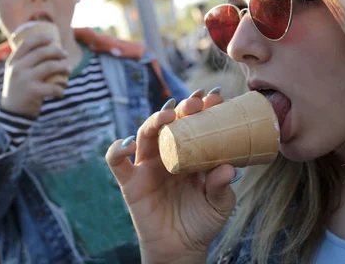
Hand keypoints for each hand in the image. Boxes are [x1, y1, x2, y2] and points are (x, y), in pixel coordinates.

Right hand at [0, 35, 70, 116]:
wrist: (12, 112)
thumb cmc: (19, 89)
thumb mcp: (16, 73)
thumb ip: (25, 62)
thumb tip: (46, 49)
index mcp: (13, 61)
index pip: (27, 43)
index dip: (41, 38)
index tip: (52, 38)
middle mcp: (17, 68)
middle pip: (42, 53)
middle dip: (57, 52)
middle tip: (66, 55)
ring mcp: (25, 79)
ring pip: (50, 66)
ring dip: (63, 67)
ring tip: (69, 70)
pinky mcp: (33, 92)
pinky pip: (53, 87)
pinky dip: (61, 89)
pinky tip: (62, 91)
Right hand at [106, 91, 236, 263]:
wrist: (181, 250)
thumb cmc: (201, 222)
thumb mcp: (218, 205)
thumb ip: (221, 187)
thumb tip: (228, 168)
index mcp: (189, 154)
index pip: (194, 124)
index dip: (203, 109)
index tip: (216, 97)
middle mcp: (167, 154)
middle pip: (169, 124)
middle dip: (181, 108)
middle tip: (196, 101)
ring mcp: (147, 166)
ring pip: (144, 134)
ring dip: (154, 120)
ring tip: (168, 116)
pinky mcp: (130, 182)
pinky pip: (116, 162)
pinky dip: (117, 149)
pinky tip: (128, 144)